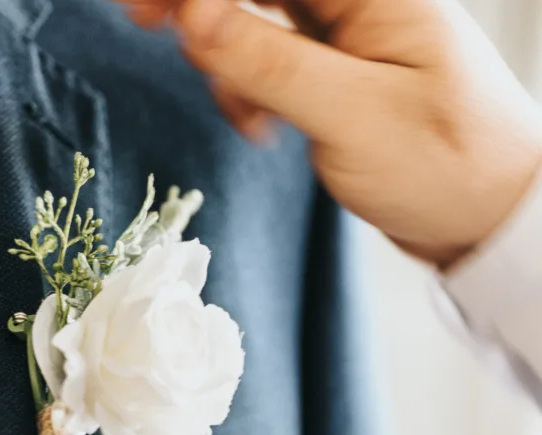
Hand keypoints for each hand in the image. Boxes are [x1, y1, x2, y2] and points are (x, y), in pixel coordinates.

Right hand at [122, 0, 541, 266]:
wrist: (488, 218)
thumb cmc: (447, 164)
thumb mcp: (353, 116)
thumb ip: (271, 64)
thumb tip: (196, 19)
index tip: (152, 12)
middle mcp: (354, 7)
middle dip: (196, 8)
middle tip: (141, 20)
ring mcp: (342, 40)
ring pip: (251, 24)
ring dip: (224, 63)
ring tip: (245, 116)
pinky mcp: (330, 77)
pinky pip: (266, 64)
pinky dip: (247, 92)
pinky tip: (262, 128)